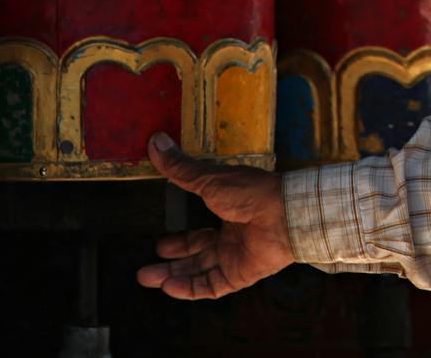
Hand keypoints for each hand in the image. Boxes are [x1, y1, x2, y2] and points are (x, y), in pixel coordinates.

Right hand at [135, 132, 294, 299]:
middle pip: (196, 254)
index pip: (199, 230)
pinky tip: (169, 287)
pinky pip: (212, 286)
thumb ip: (181, 169)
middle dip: (171, 261)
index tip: (158, 240)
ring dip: (173, 275)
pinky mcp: (241, 274)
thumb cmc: (252, 192)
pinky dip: (190, 289)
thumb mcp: (210, 179)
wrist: (283, 214)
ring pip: (199, 271)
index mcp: (228, 212)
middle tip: (147, 267)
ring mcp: (237, 256)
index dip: (179, 238)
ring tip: (147, 278)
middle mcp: (232, 236)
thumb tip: (156, 142)